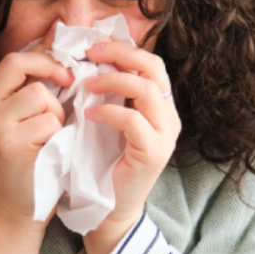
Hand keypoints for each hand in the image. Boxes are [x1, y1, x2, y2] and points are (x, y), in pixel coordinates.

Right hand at [0, 32, 72, 229]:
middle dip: (51, 72)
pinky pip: (49, 122)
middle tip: (69, 85)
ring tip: (51, 137)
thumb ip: (34, 86)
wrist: (15, 213)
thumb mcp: (22, 121)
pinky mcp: (9, 145)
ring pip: (40, 96)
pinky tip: (51, 152)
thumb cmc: (28, 165)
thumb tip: (60, 35)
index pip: (13, 60)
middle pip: (19, 65)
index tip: (65, 74)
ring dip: (57, 114)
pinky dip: (58, 135)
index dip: (44, 60)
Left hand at [82, 38, 180, 253]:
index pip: (150, 62)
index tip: (93, 45)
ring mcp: (164, 135)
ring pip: (146, 90)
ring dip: (113, 81)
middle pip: (153, 67)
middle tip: (90, 54)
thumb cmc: (102, 163)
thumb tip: (86, 59)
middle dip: (120, 54)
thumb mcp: (106, 120)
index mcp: (159, 105)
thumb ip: (106, 93)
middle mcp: (168, 116)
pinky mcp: (153, 153)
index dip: (123, 48)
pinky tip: (88, 115)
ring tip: (86, 84)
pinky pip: (133, 121)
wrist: (109, 208)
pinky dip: (108, 112)